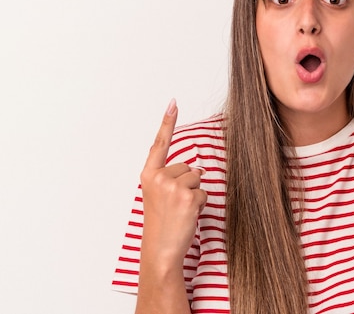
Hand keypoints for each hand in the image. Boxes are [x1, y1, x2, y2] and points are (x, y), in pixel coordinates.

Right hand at [139, 99, 207, 266]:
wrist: (160, 250)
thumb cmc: (161, 224)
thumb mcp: (157, 196)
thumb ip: (168, 178)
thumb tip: (195, 168)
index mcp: (148, 175)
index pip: (160, 144)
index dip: (167, 122)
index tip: (173, 103)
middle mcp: (158, 177)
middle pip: (188, 166)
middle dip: (188, 183)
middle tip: (175, 204)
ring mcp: (173, 186)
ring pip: (198, 178)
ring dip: (195, 194)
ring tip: (181, 211)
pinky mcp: (188, 196)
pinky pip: (204, 192)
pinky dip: (200, 204)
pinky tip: (188, 215)